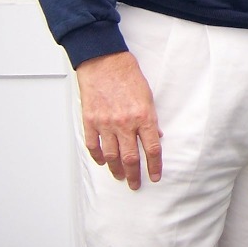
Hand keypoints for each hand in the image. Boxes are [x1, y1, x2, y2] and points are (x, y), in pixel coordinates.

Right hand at [76, 51, 162, 189]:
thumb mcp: (148, 96)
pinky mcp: (90, 121)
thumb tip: (157, 136)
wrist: (103, 61)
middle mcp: (125, 123)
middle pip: (131, 158)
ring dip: (116, 169)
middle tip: (135, 185)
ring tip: (120, 176)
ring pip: (111, 156)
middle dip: (134, 175)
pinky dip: (98, 156)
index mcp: (143, 116)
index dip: (154, 166)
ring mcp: (106, 123)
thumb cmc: (127, 75)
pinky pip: (93, 145)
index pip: (152, 149)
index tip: (155, 176)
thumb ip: (151, 119)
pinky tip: (102, 162)